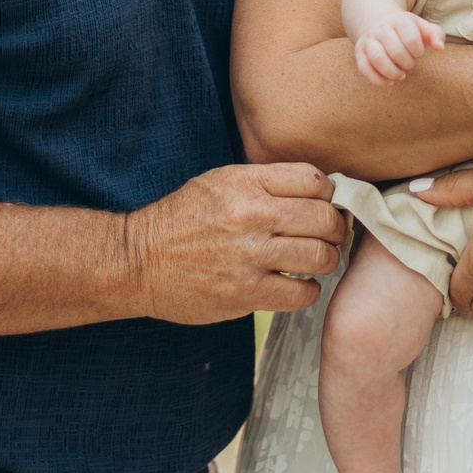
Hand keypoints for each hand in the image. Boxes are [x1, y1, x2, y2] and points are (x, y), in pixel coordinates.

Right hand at [124, 163, 345, 322]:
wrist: (137, 261)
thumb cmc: (182, 220)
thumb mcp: (219, 182)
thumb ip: (265, 183)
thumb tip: (321, 190)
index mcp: (245, 182)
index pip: (315, 180)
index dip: (329, 194)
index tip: (325, 205)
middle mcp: (250, 215)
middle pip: (325, 218)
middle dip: (334, 228)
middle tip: (328, 236)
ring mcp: (249, 256)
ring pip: (321, 256)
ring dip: (325, 260)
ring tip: (314, 261)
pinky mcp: (246, 292)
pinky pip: (303, 293)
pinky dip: (308, 291)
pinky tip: (296, 285)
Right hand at [355, 13, 447, 83]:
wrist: (379, 22)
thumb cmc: (407, 30)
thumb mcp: (422, 27)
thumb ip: (435, 34)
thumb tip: (440, 48)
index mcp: (400, 20)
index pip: (411, 39)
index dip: (418, 52)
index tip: (418, 53)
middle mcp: (382, 28)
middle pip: (396, 51)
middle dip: (407, 63)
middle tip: (410, 64)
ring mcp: (369, 40)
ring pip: (377, 58)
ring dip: (392, 72)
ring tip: (400, 75)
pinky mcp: (360, 52)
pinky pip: (364, 68)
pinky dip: (377, 80)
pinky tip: (389, 82)